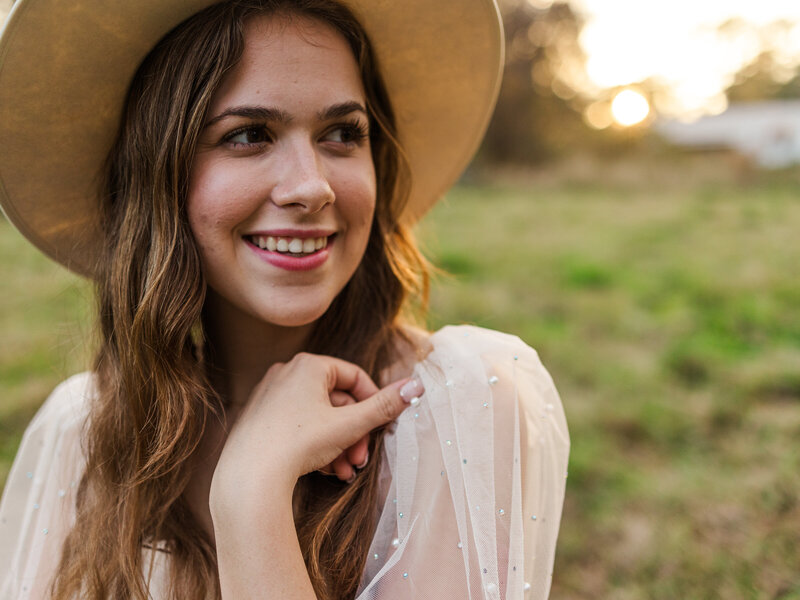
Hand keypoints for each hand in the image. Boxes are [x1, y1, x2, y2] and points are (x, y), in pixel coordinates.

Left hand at [209, 353, 423, 510]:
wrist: (248, 477)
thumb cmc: (298, 443)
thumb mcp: (349, 425)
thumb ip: (385, 405)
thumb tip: (417, 385)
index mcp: (308, 365)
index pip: (354, 376)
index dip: (373, 402)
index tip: (380, 427)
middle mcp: (286, 373)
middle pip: (336, 401)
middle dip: (354, 433)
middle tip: (361, 459)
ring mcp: (270, 396)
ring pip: (318, 417)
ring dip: (338, 444)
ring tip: (344, 471)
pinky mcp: (259, 419)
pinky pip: (298, 426)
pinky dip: (315, 446)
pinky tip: (324, 471)